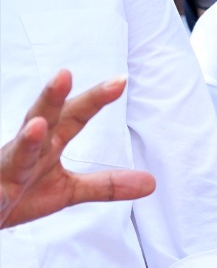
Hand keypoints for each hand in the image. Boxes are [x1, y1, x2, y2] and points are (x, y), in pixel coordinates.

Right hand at [0, 70, 155, 227]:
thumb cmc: (21, 194)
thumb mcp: (67, 191)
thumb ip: (106, 184)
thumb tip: (151, 182)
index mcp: (49, 145)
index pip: (74, 117)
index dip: (96, 100)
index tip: (121, 80)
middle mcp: (27, 150)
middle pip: (40, 119)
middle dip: (52, 98)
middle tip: (65, 74)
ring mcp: (7, 170)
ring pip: (16, 153)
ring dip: (26, 141)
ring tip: (37, 125)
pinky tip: (3, 192)